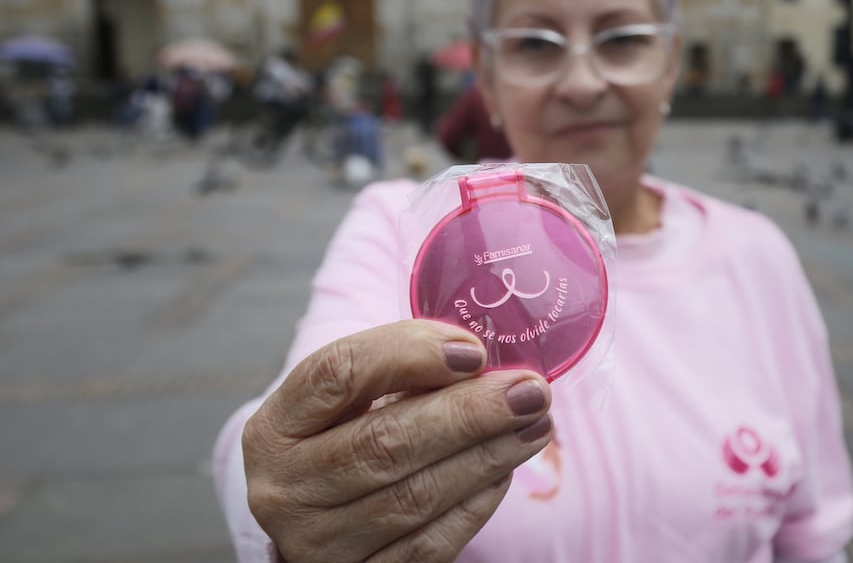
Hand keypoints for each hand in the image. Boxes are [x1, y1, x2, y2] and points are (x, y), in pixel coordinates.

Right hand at [242, 319, 553, 561]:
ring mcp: (317, 543)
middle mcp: (283, 489)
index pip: (337, 374)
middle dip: (469, 412)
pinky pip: (428, 544)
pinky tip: (505, 471)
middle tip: (531, 390)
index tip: (474, 350)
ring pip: (415, 496)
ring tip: (536, 423)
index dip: (409, 354)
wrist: (325, 518)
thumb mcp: (356, 401)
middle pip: (383, 442)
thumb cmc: (351, 437)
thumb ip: (404, 371)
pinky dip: (475, 504)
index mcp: (274, 427)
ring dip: (488, 455)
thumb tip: (482, 358)